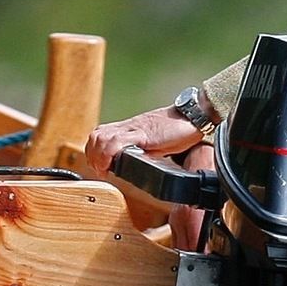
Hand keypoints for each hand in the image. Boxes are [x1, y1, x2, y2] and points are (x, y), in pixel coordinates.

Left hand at [83, 105, 215, 252]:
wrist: (193, 114)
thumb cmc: (178, 130)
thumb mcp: (154, 143)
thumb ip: (142, 152)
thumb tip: (133, 168)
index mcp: (129, 129)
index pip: (99, 135)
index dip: (93, 152)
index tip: (99, 168)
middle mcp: (128, 127)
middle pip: (96, 135)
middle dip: (93, 155)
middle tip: (101, 170)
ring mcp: (134, 129)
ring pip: (102, 137)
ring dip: (99, 156)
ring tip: (105, 169)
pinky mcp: (143, 133)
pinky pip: (118, 140)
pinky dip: (110, 154)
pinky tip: (114, 164)